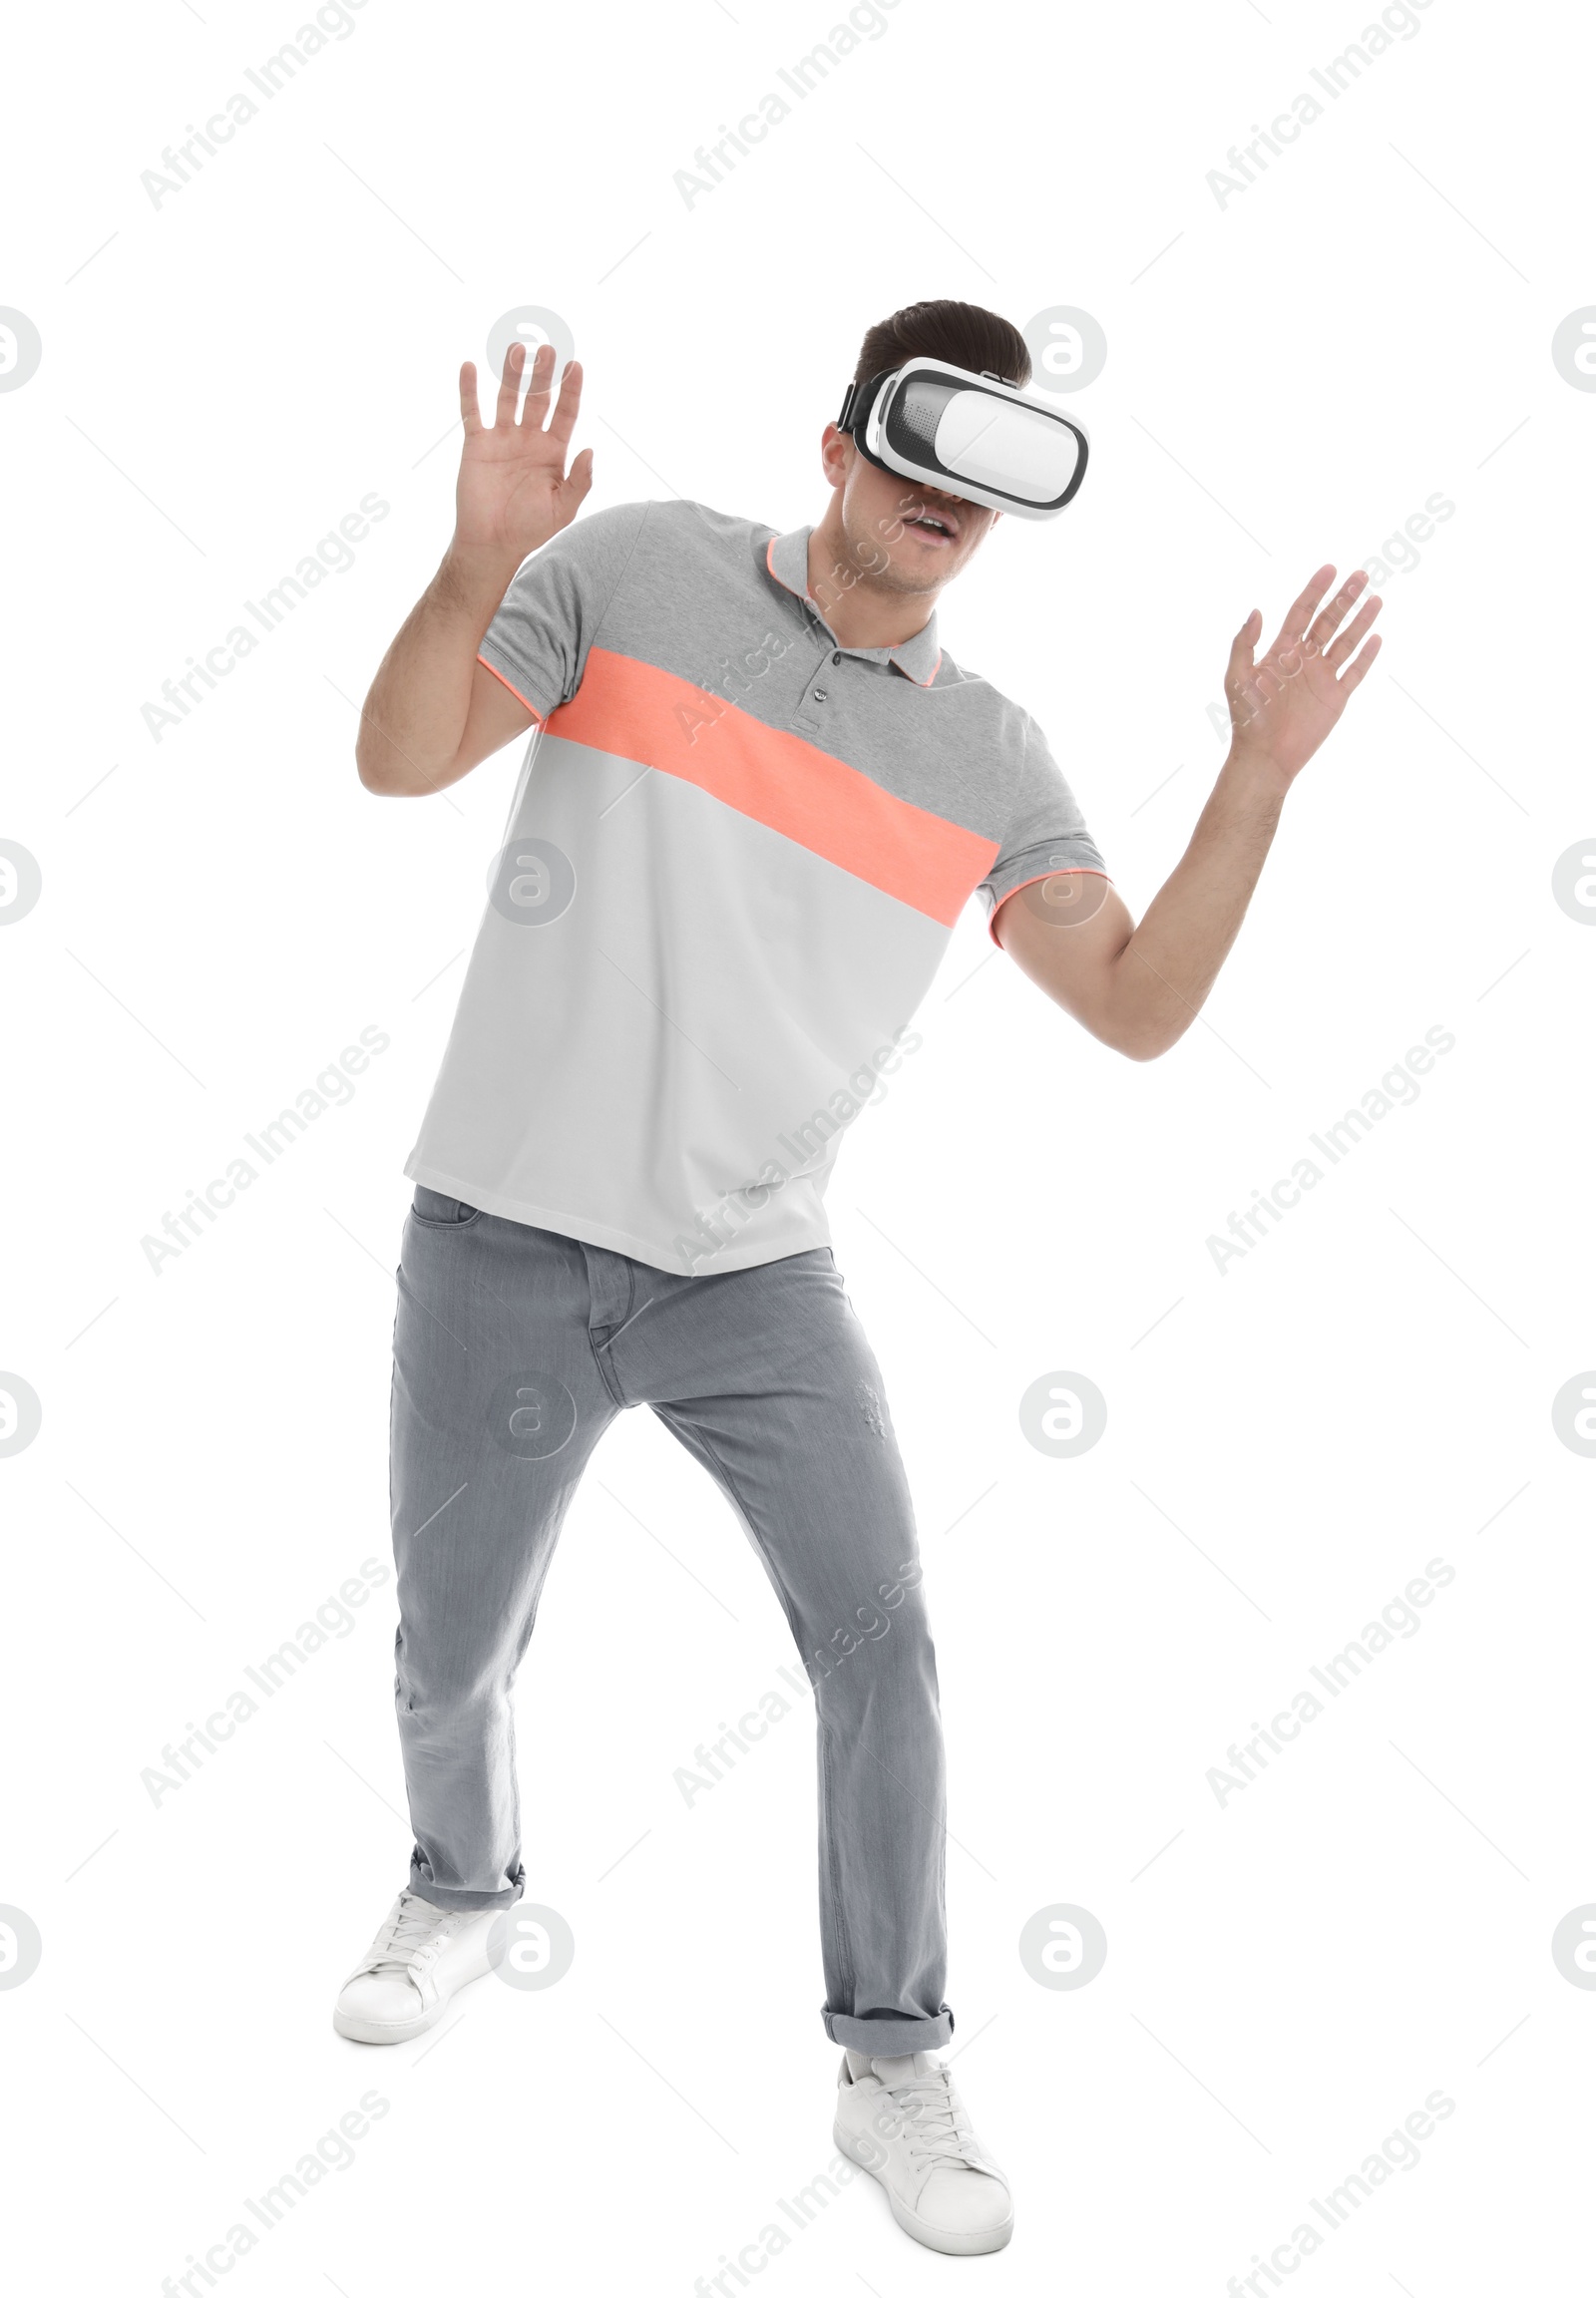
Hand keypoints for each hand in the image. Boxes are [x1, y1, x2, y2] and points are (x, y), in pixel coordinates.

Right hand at [451, 340, 591, 575]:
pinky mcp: (477, 443)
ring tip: (517, 349)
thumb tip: (591, 451)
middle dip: (543, 374)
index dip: (571, 389)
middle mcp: (529, 438)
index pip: (565, 412)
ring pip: (508, 397)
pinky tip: (469, 367)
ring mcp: (502, 438)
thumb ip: (579, 481)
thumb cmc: (530, 529)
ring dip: (512, 374)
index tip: (576, 366)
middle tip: (548, 350)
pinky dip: (469, 390)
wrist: (492, 543)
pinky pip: (472, 412)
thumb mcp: (563, 509)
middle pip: (538, 398)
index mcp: (553, 451)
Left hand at [1223, 565, 1382, 789]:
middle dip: (1344, 597)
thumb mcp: (1237, 679)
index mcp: (1282, 651)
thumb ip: (1244, 644)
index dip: (1315, 590)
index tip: (1330, 569)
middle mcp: (1304, 659)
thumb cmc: (1247, 719)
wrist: (1265, 756)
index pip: (1302, 612)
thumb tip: (1257, 610)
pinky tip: (1376, 637)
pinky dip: (1367, 656)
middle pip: (1329, 620)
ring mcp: (1322, 677)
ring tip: (1375, 598)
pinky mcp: (1336, 697)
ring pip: (1346, 641)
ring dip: (1361, 620)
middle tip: (1361, 574)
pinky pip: (1355, 672)